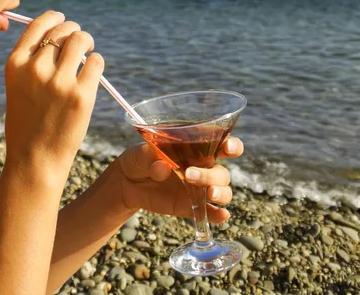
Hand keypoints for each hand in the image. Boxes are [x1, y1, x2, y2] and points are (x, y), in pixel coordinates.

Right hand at [4, 11, 103, 178]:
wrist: (34, 160)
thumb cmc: (27, 124)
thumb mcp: (17, 87)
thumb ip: (31, 62)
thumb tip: (58, 36)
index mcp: (15, 65)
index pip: (38, 25)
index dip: (54, 18)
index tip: (63, 19)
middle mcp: (35, 69)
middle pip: (62, 30)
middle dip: (74, 30)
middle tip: (79, 40)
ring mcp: (59, 81)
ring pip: (80, 40)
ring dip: (87, 42)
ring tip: (88, 51)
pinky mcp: (81, 95)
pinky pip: (96, 62)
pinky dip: (97, 62)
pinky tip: (92, 70)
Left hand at [116, 137, 243, 222]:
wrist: (127, 182)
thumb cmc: (138, 158)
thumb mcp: (140, 152)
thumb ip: (151, 157)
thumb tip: (162, 168)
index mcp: (195, 147)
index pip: (222, 143)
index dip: (232, 145)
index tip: (228, 148)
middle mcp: (202, 167)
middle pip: (222, 172)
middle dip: (212, 175)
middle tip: (190, 175)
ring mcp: (198, 188)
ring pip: (222, 191)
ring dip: (220, 193)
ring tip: (208, 194)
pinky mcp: (191, 206)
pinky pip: (210, 212)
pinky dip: (218, 214)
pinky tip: (220, 215)